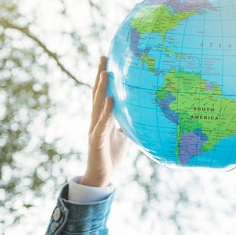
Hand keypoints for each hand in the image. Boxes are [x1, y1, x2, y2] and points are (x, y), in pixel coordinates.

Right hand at [80, 56, 127, 187]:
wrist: (101, 176)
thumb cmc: (112, 154)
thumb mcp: (124, 134)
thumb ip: (128, 121)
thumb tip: (140, 110)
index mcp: (102, 117)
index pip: (102, 93)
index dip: (103, 77)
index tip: (107, 60)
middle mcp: (96, 119)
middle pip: (97, 93)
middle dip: (100, 75)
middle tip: (103, 58)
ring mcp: (95, 128)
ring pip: (97, 105)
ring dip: (101, 89)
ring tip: (105, 74)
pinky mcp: (97, 140)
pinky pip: (102, 123)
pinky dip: (106, 111)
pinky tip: (110, 100)